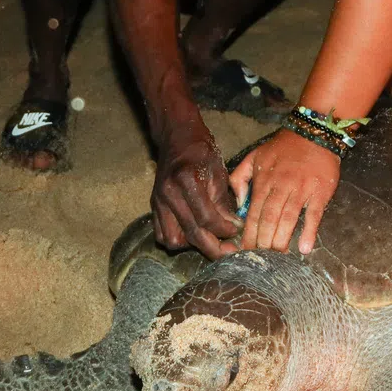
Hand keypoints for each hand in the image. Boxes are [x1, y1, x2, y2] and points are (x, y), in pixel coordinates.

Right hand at [152, 136, 240, 258]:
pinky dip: (178, 239)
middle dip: (212, 248)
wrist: (177, 137)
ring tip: (210, 239)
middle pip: (190, 234)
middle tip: (228, 253)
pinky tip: (193, 233)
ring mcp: (158, 201)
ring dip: (192, 245)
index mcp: (187, 180)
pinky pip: (162, 235)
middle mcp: (169, 193)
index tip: (237, 232)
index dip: (224, 230)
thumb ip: (223, 202)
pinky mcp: (153, 206)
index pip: (206, 218)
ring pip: (173, 240)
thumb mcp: (218, 172)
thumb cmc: (201, 151)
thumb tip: (234, 228)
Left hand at [229, 128, 339, 253]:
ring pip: (288, 218)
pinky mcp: (320, 191)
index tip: (244, 251)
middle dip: (263, 242)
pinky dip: (310, 231)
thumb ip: (239, 178)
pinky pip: (314, 213)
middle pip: (269, 218)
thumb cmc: (283, 148)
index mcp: (264, 180)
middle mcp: (281, 186)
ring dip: (282, 240)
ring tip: (277, 258)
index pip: (253, 212)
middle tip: (260, 260)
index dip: (248, 233)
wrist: (314, 132)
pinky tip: (305, 248)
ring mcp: (301, 189)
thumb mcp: (254, 156)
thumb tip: (237, 205)